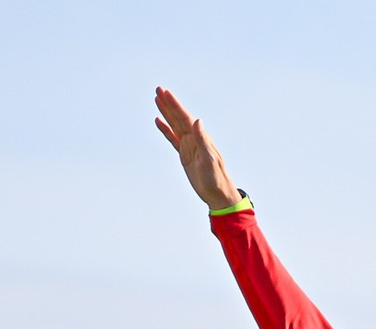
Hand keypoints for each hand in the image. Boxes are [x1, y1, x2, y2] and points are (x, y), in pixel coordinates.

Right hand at [153, 87, 240, 209]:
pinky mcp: (185, 155)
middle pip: (178, 117)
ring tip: (157, 99)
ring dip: (166, 112)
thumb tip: (197, 120)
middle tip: (158, 89)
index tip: (165, 93)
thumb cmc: (216, 178)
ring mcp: (189, 146)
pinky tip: (158, 121)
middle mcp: (194, 138)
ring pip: (174, 124)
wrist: (218, 194)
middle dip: (169, 103)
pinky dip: (165, 129)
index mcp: (200, 138)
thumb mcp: (209, 159)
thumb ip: (203, 140)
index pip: (185, 117)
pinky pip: (172, 138)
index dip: (175, 105)